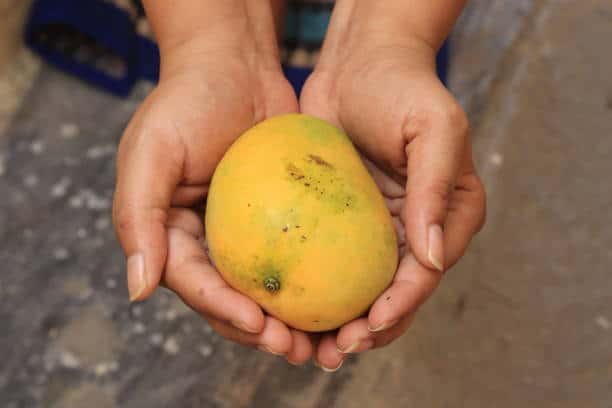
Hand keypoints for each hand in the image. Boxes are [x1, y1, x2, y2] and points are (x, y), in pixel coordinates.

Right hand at [112, 26, 313, 362]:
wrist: (234, 65)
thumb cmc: (186, 102)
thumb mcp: (151, 154)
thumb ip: (138, 219)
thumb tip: (139, 290)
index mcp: (171, 236)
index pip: (196, 285)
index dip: (225, 312)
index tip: (260, 327)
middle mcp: (209, 242)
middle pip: (234, 301)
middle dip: (264, 332)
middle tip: (300, 349)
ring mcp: (248, 233)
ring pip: (270, 289)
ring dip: (294, 321)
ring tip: (327, 341)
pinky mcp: (284, 219)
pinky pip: (301, 256)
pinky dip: (317, 281)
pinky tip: (342, 298)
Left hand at [299, 31, 485, 368]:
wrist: (360, 61)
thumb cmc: (403, 88)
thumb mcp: (433, 130)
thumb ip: (437, 190)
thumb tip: (430, 258)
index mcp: (447, 217)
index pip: (423, 274)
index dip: (399, 307)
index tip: (367, 327)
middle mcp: (414, 229)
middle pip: (392, 294)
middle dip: (367, 329)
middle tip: (332, 351)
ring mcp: (375, 228)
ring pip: (358, 287)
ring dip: (337, 320)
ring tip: (307, 345)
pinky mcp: (339, 219)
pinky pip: (326, 260)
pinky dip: (312, 287)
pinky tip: (286, 305)